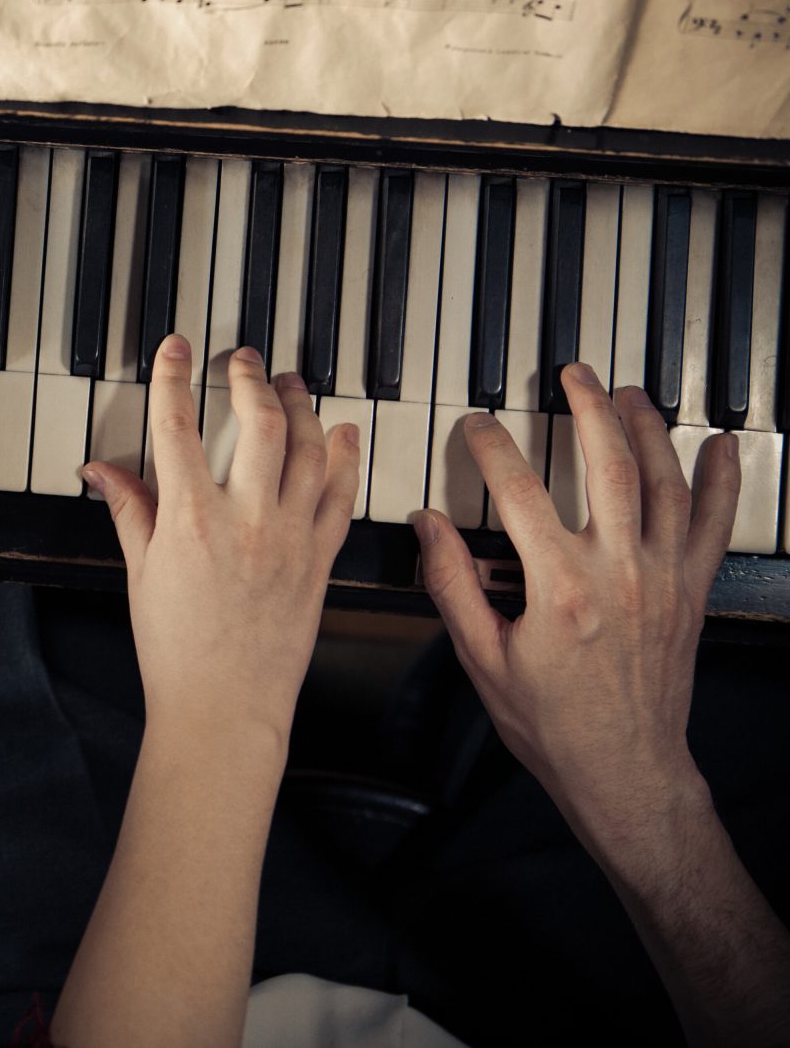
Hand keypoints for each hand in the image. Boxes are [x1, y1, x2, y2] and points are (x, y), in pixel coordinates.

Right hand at [84, 338, 361, 742]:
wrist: (224, 708)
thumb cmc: (176, 650)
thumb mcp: (140, 573)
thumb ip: (129, 510)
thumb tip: (101, 469)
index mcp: (189, 520)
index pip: (176, 426)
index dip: (175, 376)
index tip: (178, 349)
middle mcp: (244, 520)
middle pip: (258, 423)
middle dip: (250, 379)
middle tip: (244, 360)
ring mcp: (289, 538)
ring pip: (308, 449)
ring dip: (302, 407)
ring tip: (292, 385)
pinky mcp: (319, 560)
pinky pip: (341, 495)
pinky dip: (346, 457)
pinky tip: (342, 433)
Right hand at [413, 366, 738, 842]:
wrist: (625, 771)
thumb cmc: (552, 726)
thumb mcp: (481, 659)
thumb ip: (451, 585)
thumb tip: (428, 527)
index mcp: (560, 588)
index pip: (518, 490)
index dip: (490, 447)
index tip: (476, 427)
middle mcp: (619, 572)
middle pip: (608, 464)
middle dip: (588, 408)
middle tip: (572, 376)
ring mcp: (663, 579)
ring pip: (664, 481)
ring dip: (647, 428)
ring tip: (628, 393)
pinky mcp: (691, 593)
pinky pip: (712, 524)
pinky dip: (719, 481)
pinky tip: (716, 448)